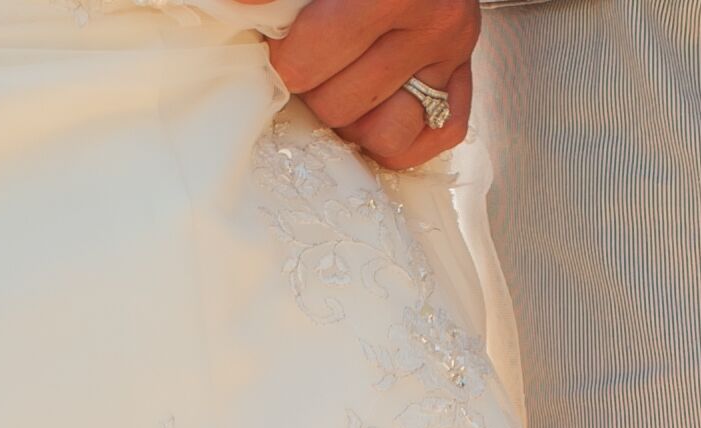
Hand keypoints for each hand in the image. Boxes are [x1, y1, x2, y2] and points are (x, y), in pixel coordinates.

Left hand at [269, 0, 476, 173]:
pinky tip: (373, 106)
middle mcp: (435, 24)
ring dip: (354, 117)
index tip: (280, 44)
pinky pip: (432, 140)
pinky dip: (396, 136)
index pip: (310, 59)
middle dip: (315, 88)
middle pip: (340, 104)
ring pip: (387, 134)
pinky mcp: (463, 80)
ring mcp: (454, 57)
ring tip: (342, 80)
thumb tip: (237, 6)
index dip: (282, 59)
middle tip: (313, 59)